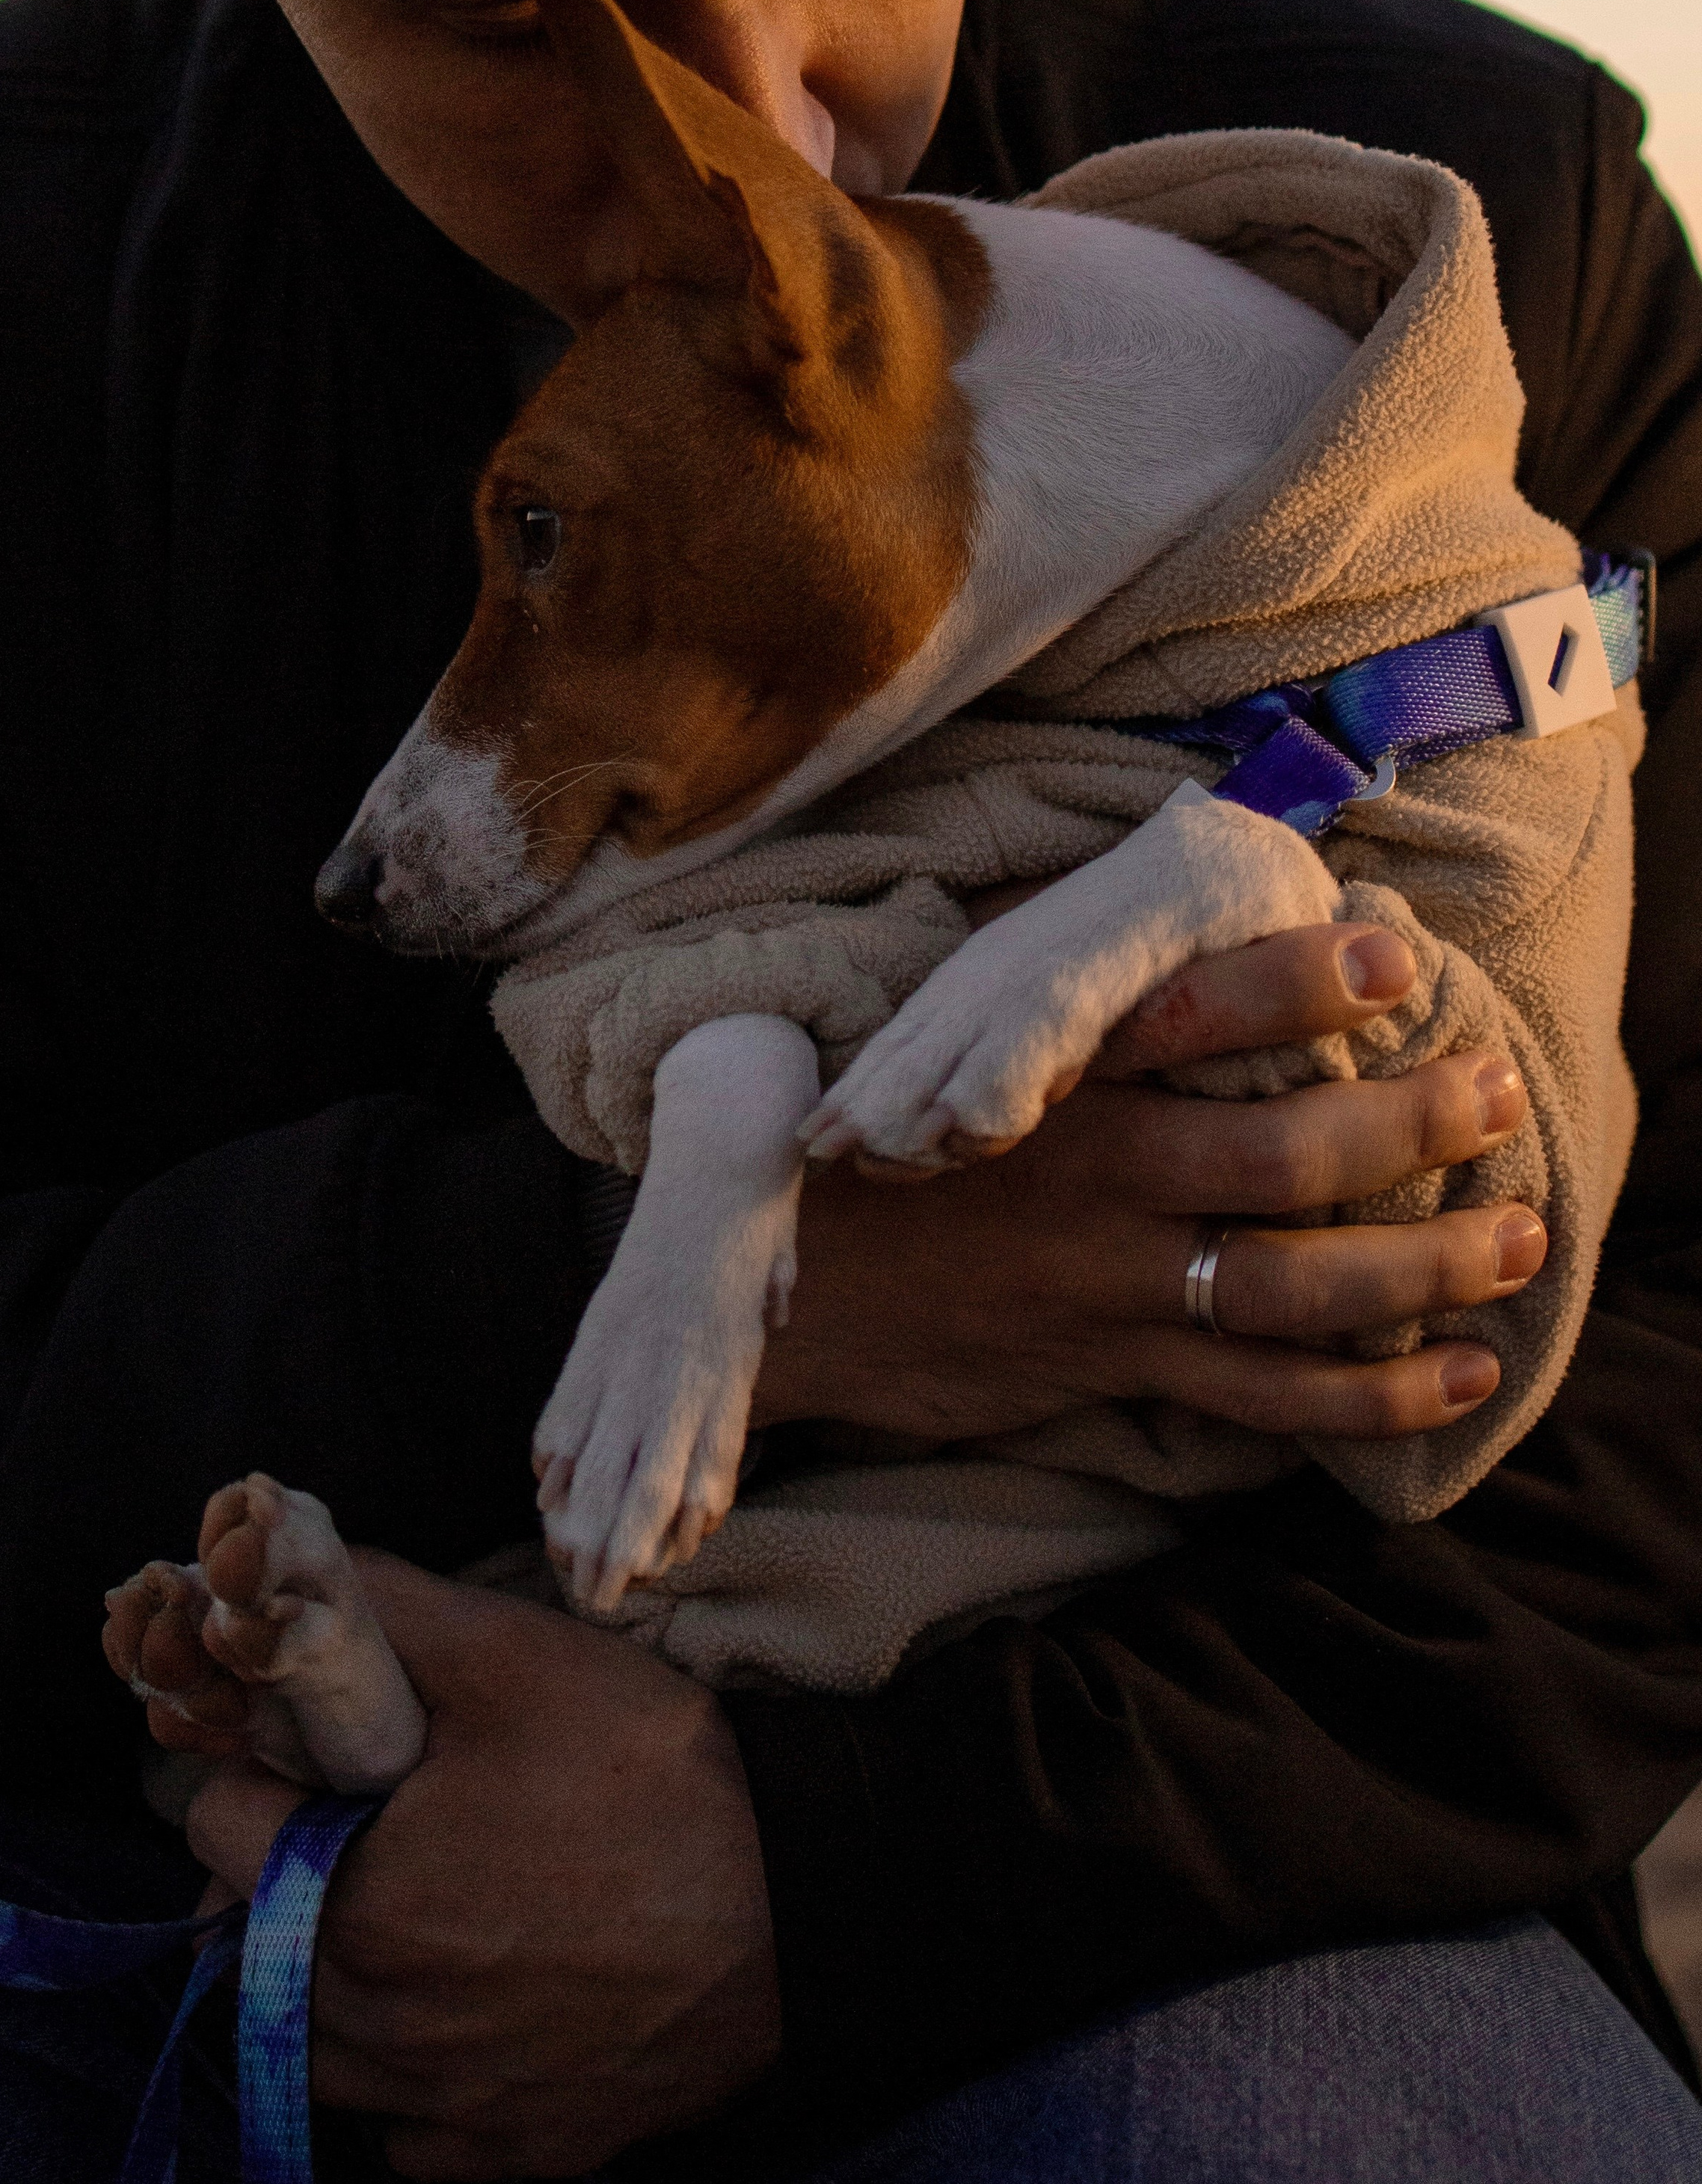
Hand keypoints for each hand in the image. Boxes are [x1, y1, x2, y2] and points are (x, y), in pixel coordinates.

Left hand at [186, 1552, 778, 2178]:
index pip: (217, 1829)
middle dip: (281, 1878)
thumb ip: (391, 1611)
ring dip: (328, 1986)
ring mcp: (444, 2106)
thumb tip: (291, 1572)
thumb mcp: (520, 1657)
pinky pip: (409, 2137)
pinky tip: (468, 2008)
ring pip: (316, 2054)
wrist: (796, 1909)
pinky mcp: (513, 2152)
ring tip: (409, 1911)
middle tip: (359, 1825)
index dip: (255, 1771)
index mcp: (355, 1901)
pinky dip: (413, 2082)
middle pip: (250, 1950)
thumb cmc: (653, 1778)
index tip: (310, 1754)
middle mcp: (378, 2026)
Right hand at [754, 921, 1540, 1444]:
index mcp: (1053, 1078)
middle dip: (1413, 1125)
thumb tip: (1168, 894)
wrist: (772, 1290)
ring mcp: (1106, 1282)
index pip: (1185, 1015)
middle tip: (1500, 1092)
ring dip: (1426, 1263)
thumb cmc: (875, 1145)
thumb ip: (1049, 985)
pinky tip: (1461, 1369)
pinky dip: (1372, 1392)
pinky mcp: (1110, 1365)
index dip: (1294, 984)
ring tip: (1519, 1234)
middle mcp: (1092, 1177)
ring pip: (1296, 1285)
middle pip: (1284, 1157)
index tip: (1390, 951)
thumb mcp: (935, 1032)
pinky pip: (1263, 1396)